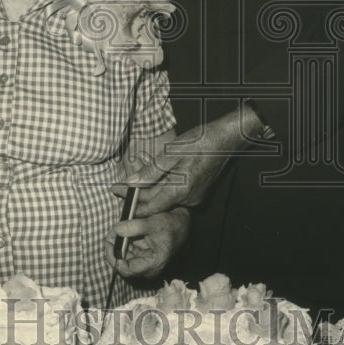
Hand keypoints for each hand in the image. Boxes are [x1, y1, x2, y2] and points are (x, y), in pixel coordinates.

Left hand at [106, 207, 189, 279]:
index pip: (126, 269)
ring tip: (117, 229)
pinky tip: (123, 231)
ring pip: (125, 257)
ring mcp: (146, 262)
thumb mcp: (153, 223)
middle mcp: (149, 267)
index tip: (109, 242)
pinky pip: (129, 251)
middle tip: (111, 232)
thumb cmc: (172, 224)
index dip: (114, 258)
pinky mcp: (144, 255)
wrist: (183, 223)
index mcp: (153, 264)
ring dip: (118, 244)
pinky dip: (124, 242)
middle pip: (123, 263)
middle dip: (115, 248)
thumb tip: (116, 230)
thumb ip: (134, 227)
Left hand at [113, 107, 269, 216]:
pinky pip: (175, 193)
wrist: (227, 138)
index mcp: (181, 190)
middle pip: (157, 204)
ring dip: (150, 192)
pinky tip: (155, 177)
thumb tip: (132, 182)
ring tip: (134, 181)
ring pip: (165, 198)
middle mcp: (188, 198)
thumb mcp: (172, 152)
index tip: (116, 191)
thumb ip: (152, 170)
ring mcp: (195, 196)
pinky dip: (162, 187)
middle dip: (138, 196)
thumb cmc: (200, 141)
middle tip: (119, 186)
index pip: (150, 206)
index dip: (132, 201)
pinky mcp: (198, 191)